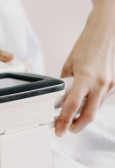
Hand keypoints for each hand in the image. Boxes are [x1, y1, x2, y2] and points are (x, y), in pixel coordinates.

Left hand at [55, 4, 114, 136]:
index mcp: (85, 77)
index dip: (64, 121)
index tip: (58, 130)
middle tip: (65, 131)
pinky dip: (90, 108)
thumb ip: (65, 84)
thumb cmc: (85, 48)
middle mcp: (99, 83)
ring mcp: (108, 85)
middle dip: (76, 127)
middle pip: (88, 115)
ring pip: (95, 110)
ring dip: (83, 119)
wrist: (105, 36)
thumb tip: (58, 99)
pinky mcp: (113, 86)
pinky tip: (82, 108)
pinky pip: (100, 102)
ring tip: (71, 121)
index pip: (72, 105)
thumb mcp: (68, 66)